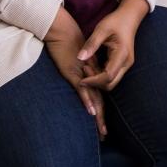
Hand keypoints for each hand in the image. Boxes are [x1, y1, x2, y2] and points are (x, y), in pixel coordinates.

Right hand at [44, 7, 107, 139]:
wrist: (62, 31)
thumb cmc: (67, 44)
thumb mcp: (74, 60)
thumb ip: (79, 71)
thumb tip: (80, 81)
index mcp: (91, 74)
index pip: (99, 96)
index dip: (100, 111)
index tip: (101, 126)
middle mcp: (90, 76)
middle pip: (99, 100)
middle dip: (100, 119)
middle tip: (104, 135)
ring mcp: (82, 75)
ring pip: (93, 98)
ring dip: (98, 115)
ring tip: (101, 131)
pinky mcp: (73, 73)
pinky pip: (82, 89)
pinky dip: (87, 101)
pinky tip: (91, 112)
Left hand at [78, 0, 149, 91]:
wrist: (129, 16)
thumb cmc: (116, 21)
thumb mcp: (102, 29)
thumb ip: (91, 44)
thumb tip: (80, 58)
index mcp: (122, 55)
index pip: (108, 77)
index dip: (93, 81)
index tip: (81, 79)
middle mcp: (126, 63)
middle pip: (110, 84)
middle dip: (95, 83)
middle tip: (83, 70)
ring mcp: (125, 64)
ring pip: (111, 81)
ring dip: (97, 79)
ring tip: (86, 66)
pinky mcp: (122, 64)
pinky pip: (111, 75)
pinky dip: (100, 75)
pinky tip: (92, 65)